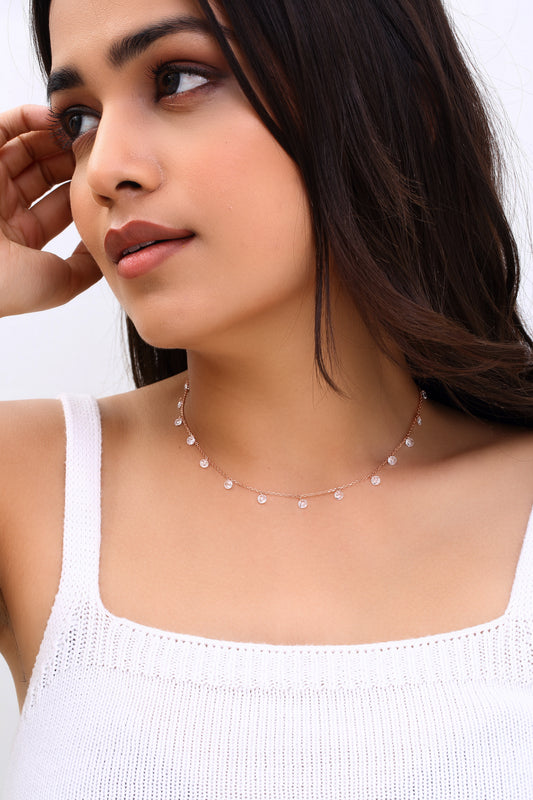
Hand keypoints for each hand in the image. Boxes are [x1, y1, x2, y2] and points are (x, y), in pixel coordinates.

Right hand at [0, 105, 100, 315]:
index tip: (109, 175)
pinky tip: (56, 118)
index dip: (83, 186)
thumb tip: (107, 246)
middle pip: (45, 172)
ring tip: (84, 129)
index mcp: (22, 235)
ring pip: (27, 148)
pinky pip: (2, 129)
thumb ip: (86, 264)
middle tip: (100, 146)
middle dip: (73, 158)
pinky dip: (28, 118)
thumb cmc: (9, 285)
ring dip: (57, 137)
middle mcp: (4, 207)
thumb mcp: (60, 281)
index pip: (59, 202)